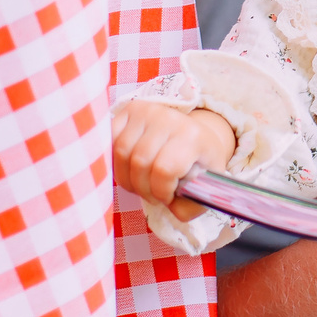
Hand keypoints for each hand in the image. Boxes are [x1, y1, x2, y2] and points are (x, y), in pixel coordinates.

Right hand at [111, 102, 235, 219]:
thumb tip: (170, 208)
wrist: (196, 134)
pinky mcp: (131, 109)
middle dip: (142, 189)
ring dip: (126, 178)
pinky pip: (110, 139)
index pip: (164, 170)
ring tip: (140, 184)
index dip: (161, 192)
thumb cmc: (198, 164)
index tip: (168, 197)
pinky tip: (129, 168)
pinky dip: (115, 161)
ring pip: (121, 152)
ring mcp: (148, 111)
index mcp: (193, 137)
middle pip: (139, 162)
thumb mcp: (206, 189)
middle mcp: (170, 118)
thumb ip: (190, 207)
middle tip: (152, 194)